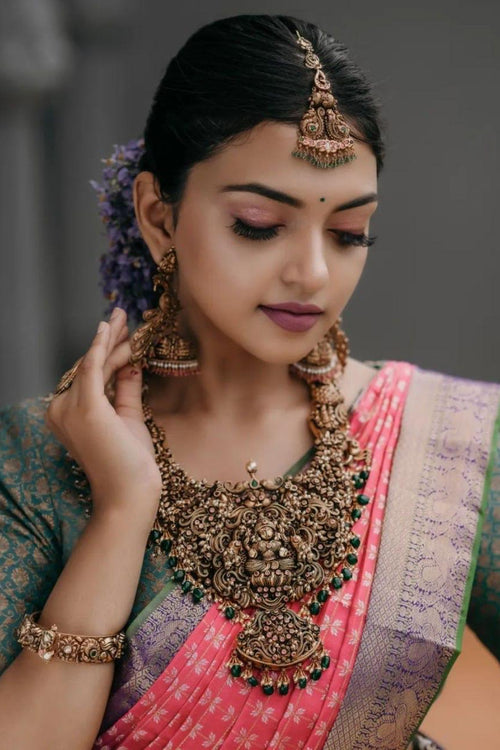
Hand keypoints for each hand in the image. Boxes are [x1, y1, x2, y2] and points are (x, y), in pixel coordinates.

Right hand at [45, 308, 161, 532]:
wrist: (130, 493)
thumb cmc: (130, 463)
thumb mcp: (127, 418)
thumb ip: (125, 390)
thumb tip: (131, 363)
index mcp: (67, 414)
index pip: (89, 375)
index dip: (106, 352)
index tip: (122, 332)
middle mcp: (60, 409)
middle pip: (90, 366)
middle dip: (109, 339)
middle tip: (122, 313)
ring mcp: (69, 408)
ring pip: (95, 364)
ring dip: (113, 340)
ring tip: (126, 317)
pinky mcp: (86, 407)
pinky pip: (93, 368)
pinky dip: (101, 347)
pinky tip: (109, 329)